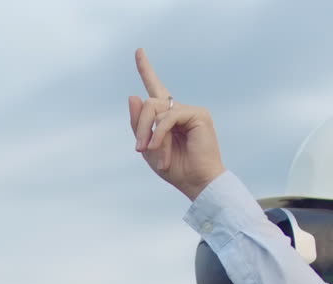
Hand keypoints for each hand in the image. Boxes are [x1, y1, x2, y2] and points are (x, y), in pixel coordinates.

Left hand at [129, 48, 226, 200]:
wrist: (196, 183)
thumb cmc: (175, 168)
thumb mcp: (148, 148)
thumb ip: (139, 124)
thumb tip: (133, 95)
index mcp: (168, 117)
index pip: (155, 88)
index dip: (146, 70)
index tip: (138, 51)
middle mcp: (179, 110)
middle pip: (149, 102)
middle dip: (140, 125)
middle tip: (139, 148)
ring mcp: (190, 111)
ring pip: (156, 108)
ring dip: (148, 131)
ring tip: (150, 151)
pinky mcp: (199, 114)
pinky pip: (169, 116)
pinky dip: (160, 132)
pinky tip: (157, 147)